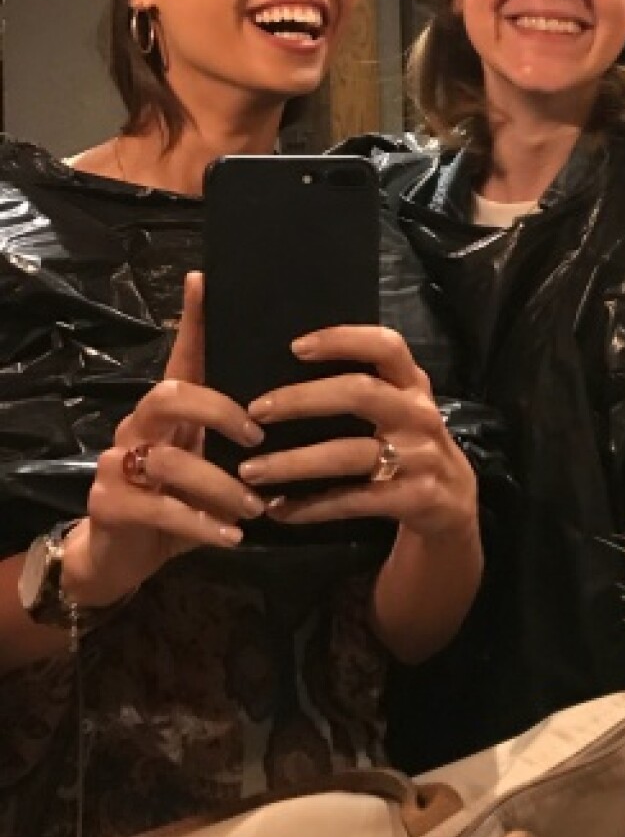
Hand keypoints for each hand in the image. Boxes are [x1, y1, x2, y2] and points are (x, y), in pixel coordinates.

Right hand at [62, 273, 266, 607]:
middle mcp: (140, 425)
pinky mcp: (109, 505)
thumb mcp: (214, 462)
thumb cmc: (182, 500)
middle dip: (220, 411)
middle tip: (258, 439)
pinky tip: (234, 536)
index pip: (183, 355)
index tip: (205, 280)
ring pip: (170, 459)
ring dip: (222, 485)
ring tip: (256, 507)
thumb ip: (243, 433)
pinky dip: (202, 524)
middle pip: (170, 394)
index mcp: (172, 409)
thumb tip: (304, 401)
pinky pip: (159, 509)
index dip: (193, 319)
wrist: (122, 556)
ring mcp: (118, 463)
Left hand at [239, 326, 477, 546]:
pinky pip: (354, 500)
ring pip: (349, 454)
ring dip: (294, 463)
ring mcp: (420, 456)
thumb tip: (286, 374)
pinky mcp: (415, 497)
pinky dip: (312, 507)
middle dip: (304, 400)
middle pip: (361, 394)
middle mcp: (419, 414)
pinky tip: (279, 509)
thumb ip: (366, 389)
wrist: (454, 501)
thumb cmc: (410, 443)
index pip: (385, 346)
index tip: (296, 347)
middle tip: (257, 411)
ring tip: (251, 471)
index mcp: (413, 385)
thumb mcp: (401, 408)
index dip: (343, 340)